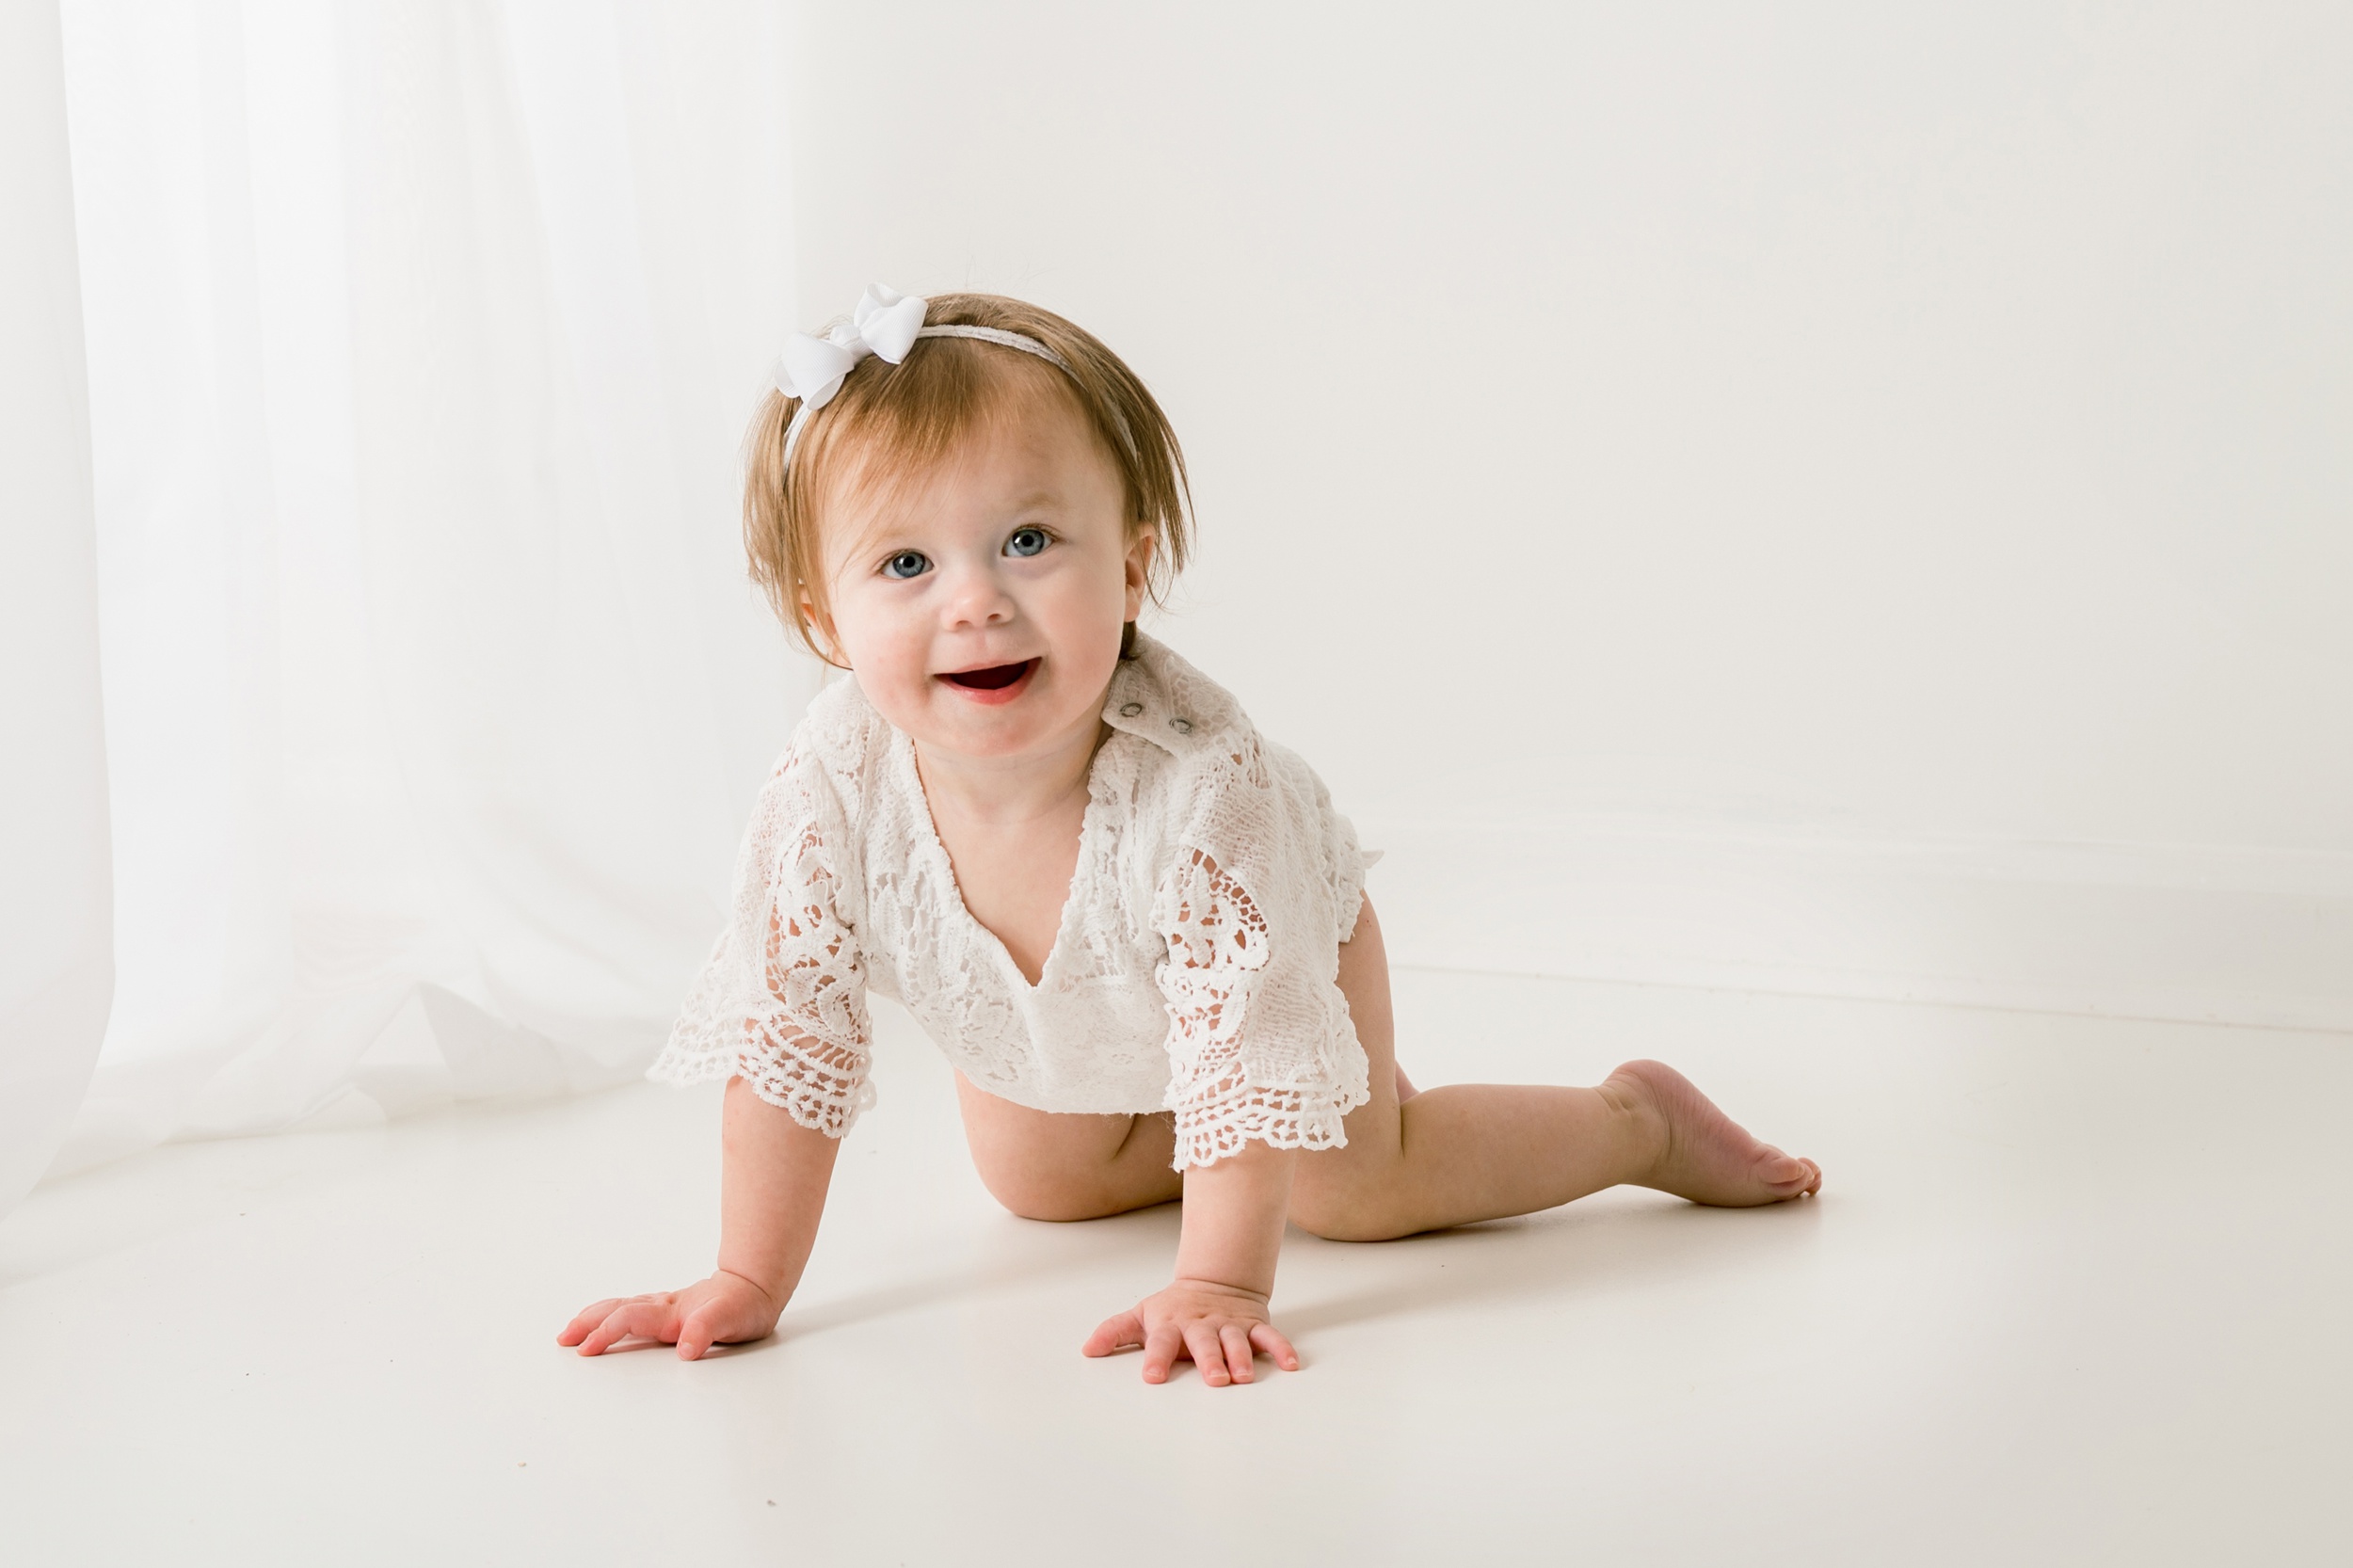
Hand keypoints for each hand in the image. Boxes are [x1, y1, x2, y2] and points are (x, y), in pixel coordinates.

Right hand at [557, 1269, 780, 1360]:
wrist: (756, 1286)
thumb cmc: (744, 1306)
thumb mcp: (733, 1321)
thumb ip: (708, 1331)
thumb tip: (685, 1349)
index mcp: (672, 1312)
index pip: (629, 1319)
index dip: (606, 1333)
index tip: (585, 1350)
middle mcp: (663, 1307)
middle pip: (616, 1309)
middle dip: (587, 1323)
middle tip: (562, 1339)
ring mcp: (664, 1306)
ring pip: (620, 1306)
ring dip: (594, 1317)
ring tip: (572, 1330)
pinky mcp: (668, 1310)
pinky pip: (631, 1309)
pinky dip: (610, 1314)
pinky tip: (605, 1321)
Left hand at [1083, 1277, 1299, 1385]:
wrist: (1215, 1280)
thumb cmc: (1173, 1308)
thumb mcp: (1141, 1315)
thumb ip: (1115, 1332)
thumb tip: (1086, 1350)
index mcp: (1172, 1324)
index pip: (1161, 1342)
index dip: (1156, 1358)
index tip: (1153, 1377)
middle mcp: (1201, 1325)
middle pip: (1204, 1343)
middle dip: (1210, 1360)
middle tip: (1214, 1381)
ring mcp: (1229, 1324)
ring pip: (1237, 1340)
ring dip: (1242, 1358)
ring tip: (1245, 1376)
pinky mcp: (1253, 1324)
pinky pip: (1269, 1336)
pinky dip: (1281, 1348)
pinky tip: (1291, 1364)